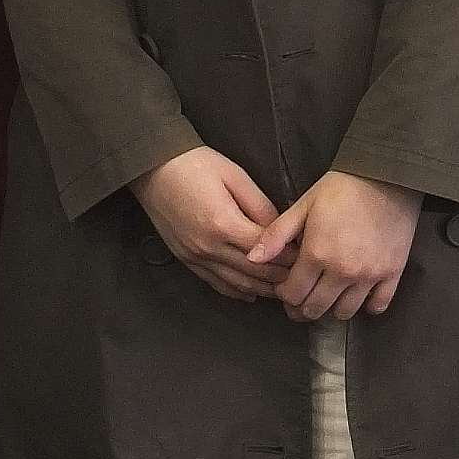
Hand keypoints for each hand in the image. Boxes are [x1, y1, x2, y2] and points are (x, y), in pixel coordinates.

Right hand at [134, 147, 287, 299]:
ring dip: (261, 289)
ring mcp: (195, 256)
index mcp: (224, 224)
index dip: (289, 257)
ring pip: (236, 284)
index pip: (266, 251)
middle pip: (253, 273)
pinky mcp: (186, 259)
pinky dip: (237, 290)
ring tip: (283, 289)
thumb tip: (279, 230)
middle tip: (301, 277)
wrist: (153, 168)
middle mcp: (208, 247)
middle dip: (280, 277)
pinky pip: (215, 283)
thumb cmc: (195, 165)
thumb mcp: (235, 176)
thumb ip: (260, 206)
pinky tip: (252, 293)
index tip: (305, 257)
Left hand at [264, 169, 422, 321]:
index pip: (293, 294)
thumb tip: (253, 258)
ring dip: (332, 308)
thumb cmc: (343, 187)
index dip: (284, 294)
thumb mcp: (304, 205)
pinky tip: (359, 294)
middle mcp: (343, 271)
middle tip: (302, 297)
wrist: (387, 175)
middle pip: (315, 308)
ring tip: (328, 295)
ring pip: (344, 312)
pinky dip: (367, 305)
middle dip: (302, 307)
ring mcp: (370, 274)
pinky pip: (378, 305)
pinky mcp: (392, 272)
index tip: (286, 286)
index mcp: (318, 254)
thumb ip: (277, 234)